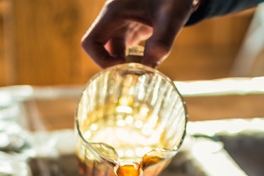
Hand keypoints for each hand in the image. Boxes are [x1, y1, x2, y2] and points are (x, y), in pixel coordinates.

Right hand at [82, 0, 196, 67]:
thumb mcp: (172, 18)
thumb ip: (162, 42)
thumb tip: (149, 67)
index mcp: (114, 13)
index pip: (90, 43)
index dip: (101, 60)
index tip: (123, 65)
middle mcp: (113, 19)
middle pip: (98, 50)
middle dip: (112, 66)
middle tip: (134, 75)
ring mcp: (122, 24)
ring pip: (112, 51)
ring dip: (123, 64)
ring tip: (143, 72)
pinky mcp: (132, 29)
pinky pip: (124, 49)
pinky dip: (132, 60)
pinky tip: (148, 64)